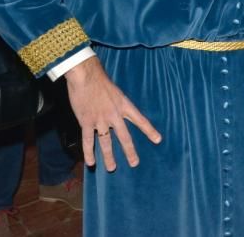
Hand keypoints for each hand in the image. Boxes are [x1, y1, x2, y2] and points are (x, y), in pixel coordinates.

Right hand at [64, 56, 161, 171]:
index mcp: (124, 105)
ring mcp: (100, 120)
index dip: (149, 131)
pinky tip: (91, 162)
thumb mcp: (115, 91)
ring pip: (106, 142)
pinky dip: (89, 152)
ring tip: (112, 168)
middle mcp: (114, 115)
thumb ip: (116, 104)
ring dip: (109, 156)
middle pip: (124, 137)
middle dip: (130, 151)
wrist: (85, 75)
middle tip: (134, 163)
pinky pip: (88, 140)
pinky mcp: (86, 122)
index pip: (140, 120)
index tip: (158, 140)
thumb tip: (116, 114)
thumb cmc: (99, 80)